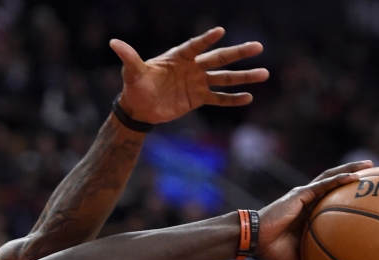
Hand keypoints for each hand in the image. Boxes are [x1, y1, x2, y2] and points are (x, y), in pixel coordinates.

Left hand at [111, 27, 268, 124]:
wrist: (140, 108)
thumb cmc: (136, 86)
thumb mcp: (132, 72)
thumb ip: (128, 57)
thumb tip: (113, 42)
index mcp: (178, 57)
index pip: (195, 46)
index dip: (206, 40)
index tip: (219, 32)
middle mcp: (192, 67)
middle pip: (219, 58)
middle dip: (238, 53)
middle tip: (258, 46)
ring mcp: (197, 82)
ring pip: (225, 78)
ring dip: (244, 77)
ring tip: (264, 74)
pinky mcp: (198, 98)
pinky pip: (218, 98)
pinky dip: (232, 99)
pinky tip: (249, 98)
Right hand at [255, 162, 371, 259]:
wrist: (256, 242)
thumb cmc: (274, 252)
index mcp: (310, 213)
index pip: (332, 199)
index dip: (349, 193)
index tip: (369, 194)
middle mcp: (309, 200)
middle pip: (335, 183)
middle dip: (355, 174)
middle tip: (376, 171)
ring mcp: (305, 195)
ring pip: (331, 177)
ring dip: (351, 169)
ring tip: (370, 164)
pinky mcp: (300, 195)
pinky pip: (323, 185)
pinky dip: (339, 180)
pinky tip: (354, 177)